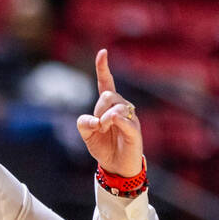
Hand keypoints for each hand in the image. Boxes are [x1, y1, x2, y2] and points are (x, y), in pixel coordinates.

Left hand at [77, 49, 143, 177]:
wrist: (117, 167)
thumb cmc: (104, 147)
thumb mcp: (87, 135)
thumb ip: (84, 124)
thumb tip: (94, 120)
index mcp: (108, 106)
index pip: (106, 83)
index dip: (103, 68)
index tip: (103, 52)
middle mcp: (121, 107)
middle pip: (107, 95)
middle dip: (98, 109)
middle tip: (99, 127)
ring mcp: (130, 118)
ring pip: (114, 105)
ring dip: (104, 119)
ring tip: (105, 130)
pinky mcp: (134, 130)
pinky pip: (124, 119)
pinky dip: (115, 120)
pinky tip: (111, 123)